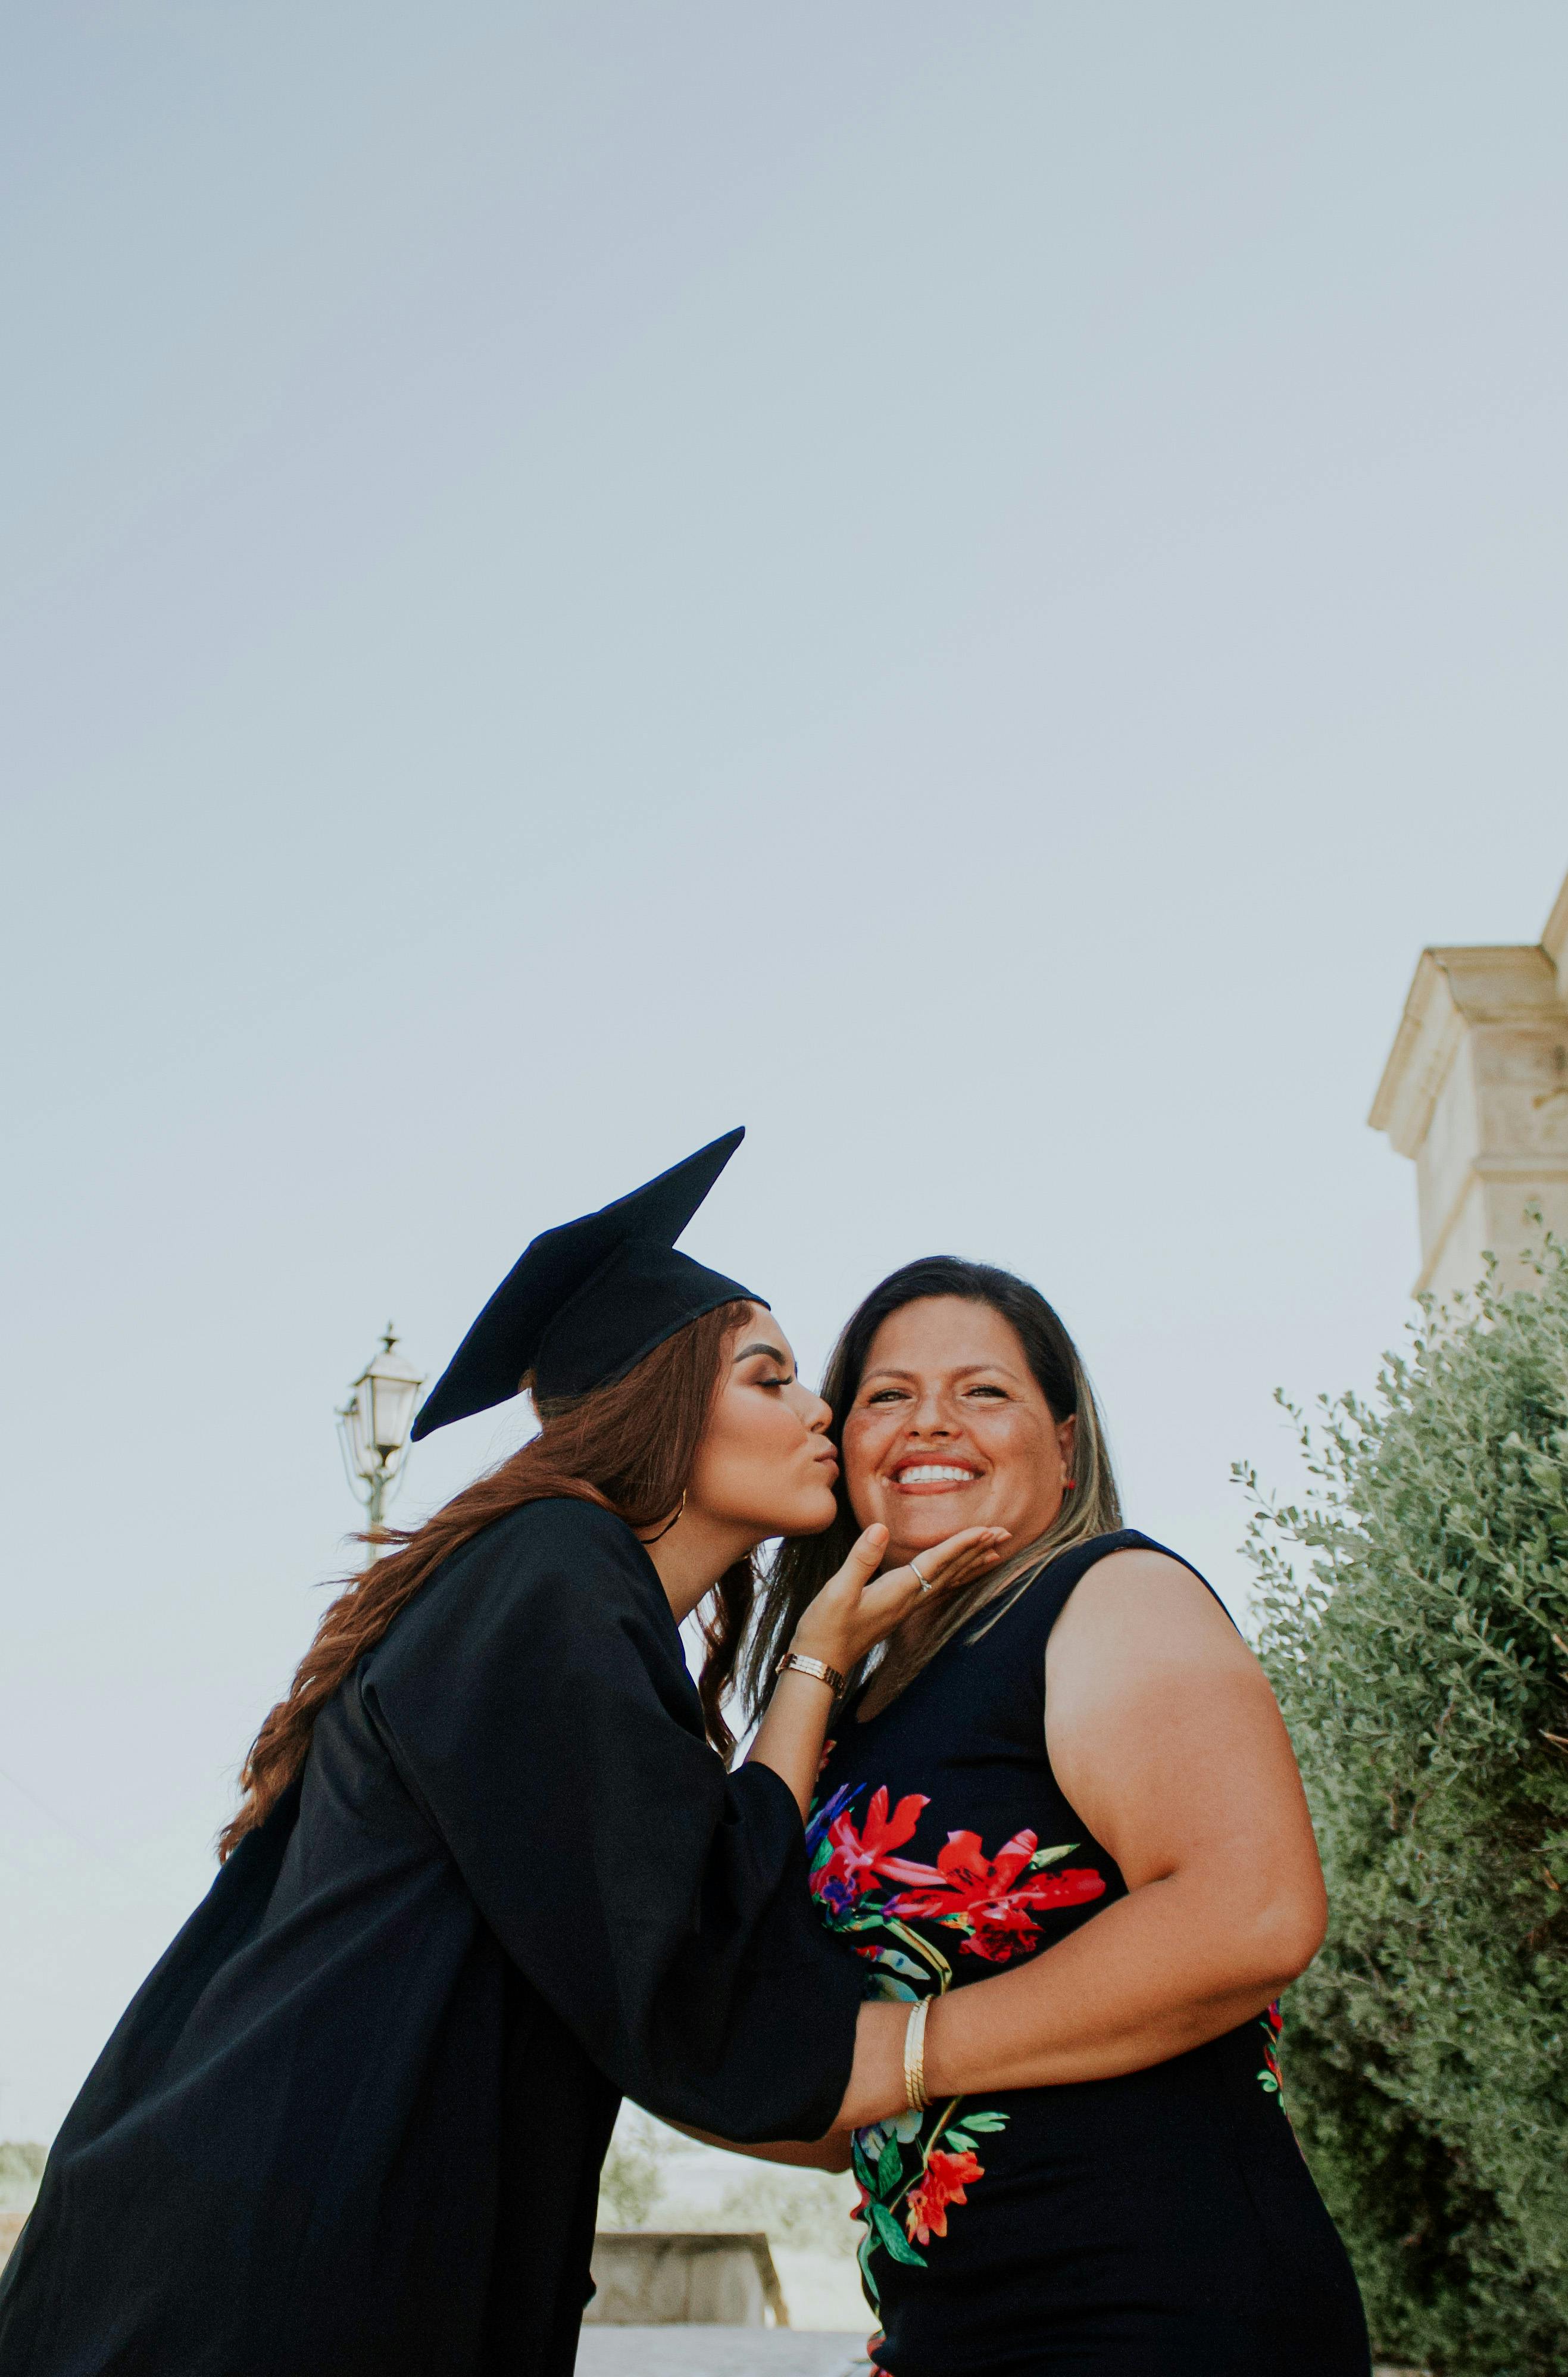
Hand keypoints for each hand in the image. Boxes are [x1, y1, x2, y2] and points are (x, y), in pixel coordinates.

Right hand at [791, 1524, 1009, 1674]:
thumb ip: (860, 1559)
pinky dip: (953, 1579)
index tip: (987, 1529)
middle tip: (1005, 1534)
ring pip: (948, 1582)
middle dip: (977, 1551)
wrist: (821, 1662)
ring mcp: (905, 1607)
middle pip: (951, 1571)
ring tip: (994, 1553)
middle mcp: (909, 1600)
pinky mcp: (898, 1611)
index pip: (938, 1561)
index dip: (962, 1543)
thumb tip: (880, 1529)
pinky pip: (936, 1590)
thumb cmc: (826, 1627)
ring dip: (970, 1565)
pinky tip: (957, 1576)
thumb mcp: (838, 1591)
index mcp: (898, 1591)